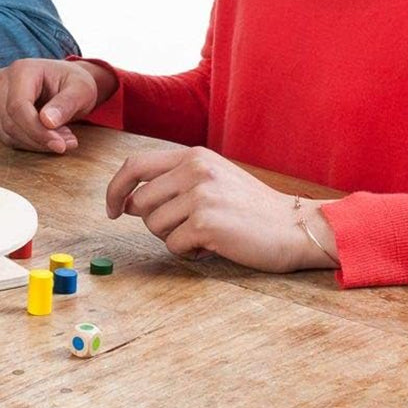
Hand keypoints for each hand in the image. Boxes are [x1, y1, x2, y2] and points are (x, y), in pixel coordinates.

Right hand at [0, 58, 116, 153]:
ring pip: (6, 133)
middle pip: (10, 122)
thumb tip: (47, 122)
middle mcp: (2, 80)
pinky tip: (46, 137)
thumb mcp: (81, 90)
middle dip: (39, 139)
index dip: (36, 130)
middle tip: (67, 142)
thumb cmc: (73, 83)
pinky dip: (27, 143)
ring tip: (60, 137)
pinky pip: (5, 136)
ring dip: (35, 143)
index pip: (18, 106)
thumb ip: (66, 104)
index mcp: (21, 69)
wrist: (65, 82)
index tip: (59, 145)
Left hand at [106, 146, 338, 271]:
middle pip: (139, 201)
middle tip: (181, 229)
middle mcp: (195, 169)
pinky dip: (188, 252)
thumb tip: (126, 201)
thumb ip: (173, 181)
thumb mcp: (212, 178)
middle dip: (152, 222)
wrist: (295, 226)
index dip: (115, 189)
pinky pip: (173, 245)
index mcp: (193, 155)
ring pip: (153, 225)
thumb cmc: (251, 208)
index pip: (134, 165)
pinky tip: (211, 246)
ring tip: (202, 235)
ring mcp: (200, 195)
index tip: (112, 210)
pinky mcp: (206, 223)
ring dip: (172, 238)